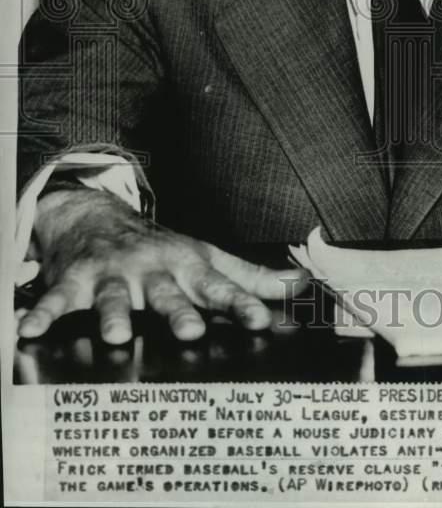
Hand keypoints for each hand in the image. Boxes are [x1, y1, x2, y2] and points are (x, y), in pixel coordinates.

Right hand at [17, 188, 307, 344]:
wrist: (99, 217)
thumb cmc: (161, 248)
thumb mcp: (207, 258)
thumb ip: (252, 277)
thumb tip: (301, 284)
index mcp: (188, 267)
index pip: (219, 288)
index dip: (241, 304)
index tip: (259, 321)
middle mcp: (152, 270)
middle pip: (168, 293)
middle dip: (179, 310)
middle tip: (189, 330)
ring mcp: (113, 274)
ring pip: (113, 296)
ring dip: (111, 313)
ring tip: (111, 335)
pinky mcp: (76, 280)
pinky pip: (58, 299)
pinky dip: (43, 312)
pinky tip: (29, 329)